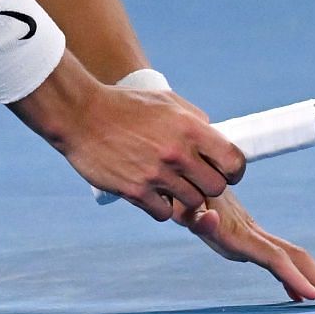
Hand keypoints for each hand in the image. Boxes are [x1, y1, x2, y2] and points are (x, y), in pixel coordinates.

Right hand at [35, 77, 245, 220]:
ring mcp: (156, 174)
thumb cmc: (124, 104)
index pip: (234, 161)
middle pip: (216, 188)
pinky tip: (151, 192)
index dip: (233, 171)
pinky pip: (165, 213)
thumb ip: (194, 118)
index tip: (223, 172)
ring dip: (184, 197)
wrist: (81, 115)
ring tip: (168, 183)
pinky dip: (161, 206)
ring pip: (192, 203)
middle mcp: (177, 152)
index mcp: (189, 127)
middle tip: (193, 179)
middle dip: (208, 185)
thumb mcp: (166, 100)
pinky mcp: (136, 191)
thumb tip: (214, 135)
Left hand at [178, 187, 314, 305]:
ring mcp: (253, 236)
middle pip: (296, 256)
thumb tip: (209, 219)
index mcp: (240, 233)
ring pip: (293, 257)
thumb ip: (196, 217)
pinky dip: (292, 278)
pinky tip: (298, 296)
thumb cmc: (182, 198)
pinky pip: (278, 260)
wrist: (186, 174)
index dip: (293, 276)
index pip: (275, 257)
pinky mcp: (247, 238)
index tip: (312, 296)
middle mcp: (253, 234)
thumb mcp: (185, 208)